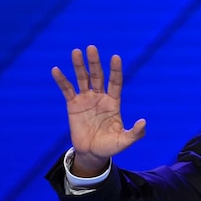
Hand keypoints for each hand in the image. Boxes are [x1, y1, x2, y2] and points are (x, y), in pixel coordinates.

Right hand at [52, 45, 145, 175]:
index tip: (115, 57)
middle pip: (97, 76)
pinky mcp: (73, 105)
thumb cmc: (111, 146)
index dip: (115, 70)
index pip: (115, 82)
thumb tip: (144, 122)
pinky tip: (56, 70)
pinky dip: (61, 80)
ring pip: (82, 79)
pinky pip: (67, 90)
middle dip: (95, 63)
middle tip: (92, 48)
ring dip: (79, 66)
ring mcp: (86, 100)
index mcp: (114, 103)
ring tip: (76, 52)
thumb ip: (136, 133)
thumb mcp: (125, 141)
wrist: (93, 153)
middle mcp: (100, 97)